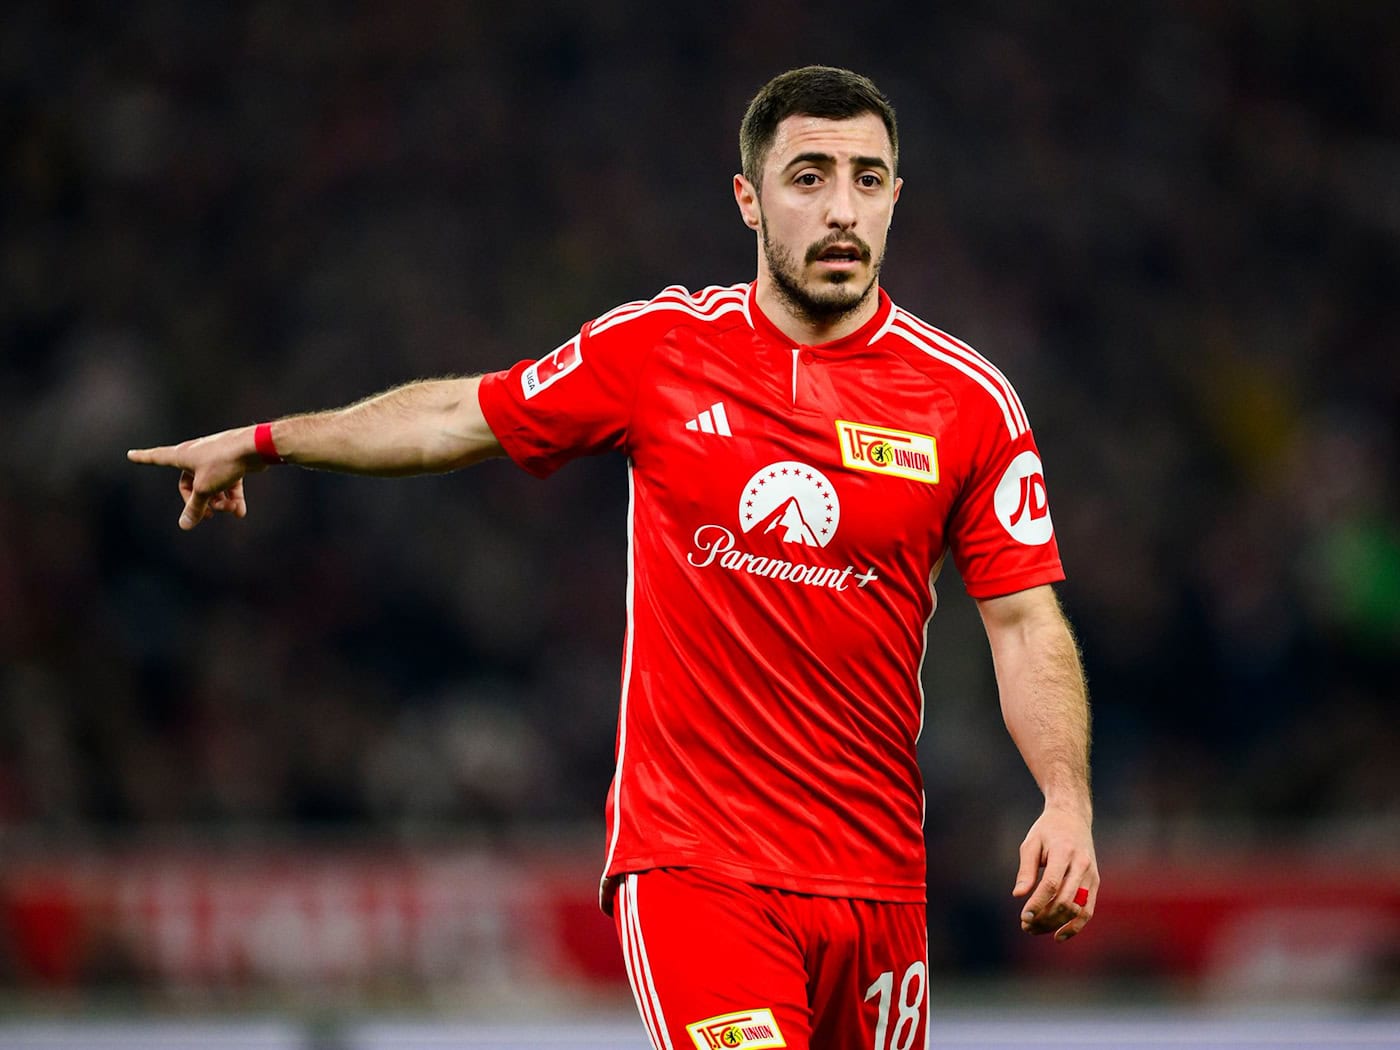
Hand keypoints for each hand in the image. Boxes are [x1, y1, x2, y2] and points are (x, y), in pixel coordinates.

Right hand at [127, 426, 266, 529]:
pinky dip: (233, 497)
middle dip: (202, 502)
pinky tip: (240, 512)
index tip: (130, 454)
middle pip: (190, 484)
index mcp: (182, 455)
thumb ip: (195, 507)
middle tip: (213, 514)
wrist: (255, 447)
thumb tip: (184, 526)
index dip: (143, 458)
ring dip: (221, 501)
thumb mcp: (205, 488)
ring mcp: (215, 459)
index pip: (156, 457)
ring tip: (231, 510)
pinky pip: (229, 484)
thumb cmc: (224, 462)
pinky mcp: (232, 464)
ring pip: (212, 486)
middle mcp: (196, 455)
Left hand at [1012, 805, 1097, 941]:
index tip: (1023, 917)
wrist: (1072, 818)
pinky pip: (1088, 910)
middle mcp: (1082, 865)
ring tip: (1035, 929)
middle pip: (1065, 900)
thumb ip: (1026, 870)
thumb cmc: (1047, 831)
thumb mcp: (1031, 843)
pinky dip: (1075, 926)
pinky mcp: (1095, 883)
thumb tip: (1018, 895)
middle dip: (1044, 917)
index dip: (1038, 903)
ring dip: (1056, 924)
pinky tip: (1058, 936)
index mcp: (1064, 852)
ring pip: (1077, 909)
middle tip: (1025, 925)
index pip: (1052, 884)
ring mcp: (1091, 875)